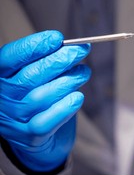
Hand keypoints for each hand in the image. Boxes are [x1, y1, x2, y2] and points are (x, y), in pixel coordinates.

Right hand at [0, 31, 90, 172]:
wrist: (34, 134)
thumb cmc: (34, 95)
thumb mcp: (32, 73)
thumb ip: (44, 59)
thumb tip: (67, 46)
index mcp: (0, 77)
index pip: (10, 58)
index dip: (34, 46)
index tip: (57, 38)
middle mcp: (3, 98)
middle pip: (30, 76)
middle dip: (60, 60)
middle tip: (81, 50)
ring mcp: (15, 118)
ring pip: (43, 96)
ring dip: (69, 81)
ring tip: (83, 72)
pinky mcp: (31, 136)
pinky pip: (49, 120)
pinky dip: (66, 106)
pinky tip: (77, 96)